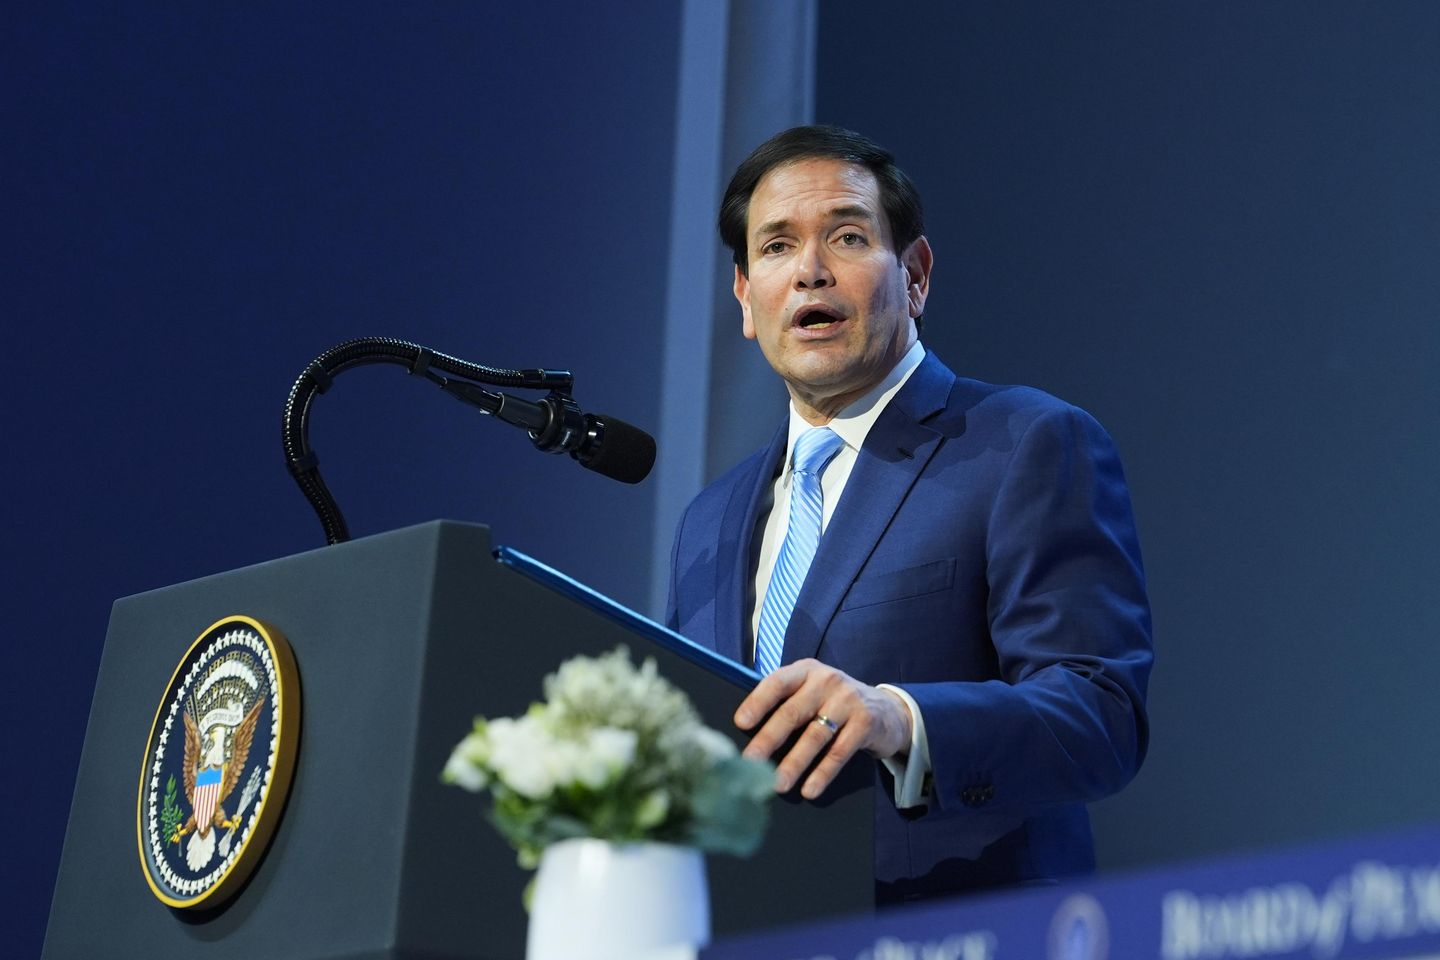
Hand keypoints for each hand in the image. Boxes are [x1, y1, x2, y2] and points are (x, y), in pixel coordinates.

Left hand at [735, 658, 913, 799]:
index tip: (741, 723)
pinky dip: (822, 773)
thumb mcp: (812, 691)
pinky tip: (809, 790)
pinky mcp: (866, 723)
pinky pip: (839, 752)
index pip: (778, 682)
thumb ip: (787, 702)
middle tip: (750, 762)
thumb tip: (748, 734)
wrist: (888, 710)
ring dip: (794, 763)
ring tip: (777, 784)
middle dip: (769, 739)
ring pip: (815, 735)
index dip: (758, 702)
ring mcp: (848, 700)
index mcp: (806, 671)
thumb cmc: (835, 704)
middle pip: (793, 712)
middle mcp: (827, 680)